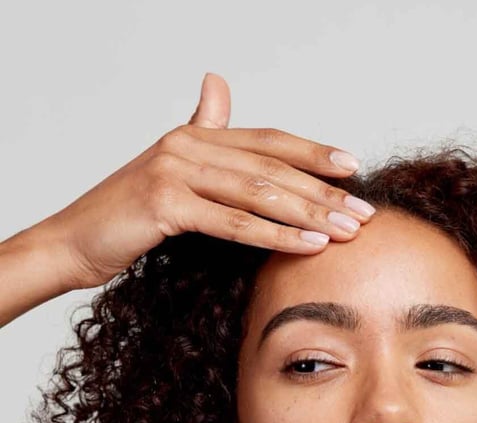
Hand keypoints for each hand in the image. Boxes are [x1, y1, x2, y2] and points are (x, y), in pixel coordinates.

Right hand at [47, 73, 374, 290]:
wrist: (72, 241)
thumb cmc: (126, 216)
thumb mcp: (169, 170)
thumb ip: (200, 130)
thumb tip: (216, 84)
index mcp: (196, 136)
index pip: (268, 141)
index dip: (313, 153)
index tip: (354, 169)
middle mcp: (188, 146)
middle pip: (273, 167)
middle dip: (324, 192)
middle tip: (364, 213)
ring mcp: (175, 171)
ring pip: (260, 193)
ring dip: (311, 214)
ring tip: (348, 231)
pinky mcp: (165, 204)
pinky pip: (233, 223)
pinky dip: (276, 235)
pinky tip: (310, 244)